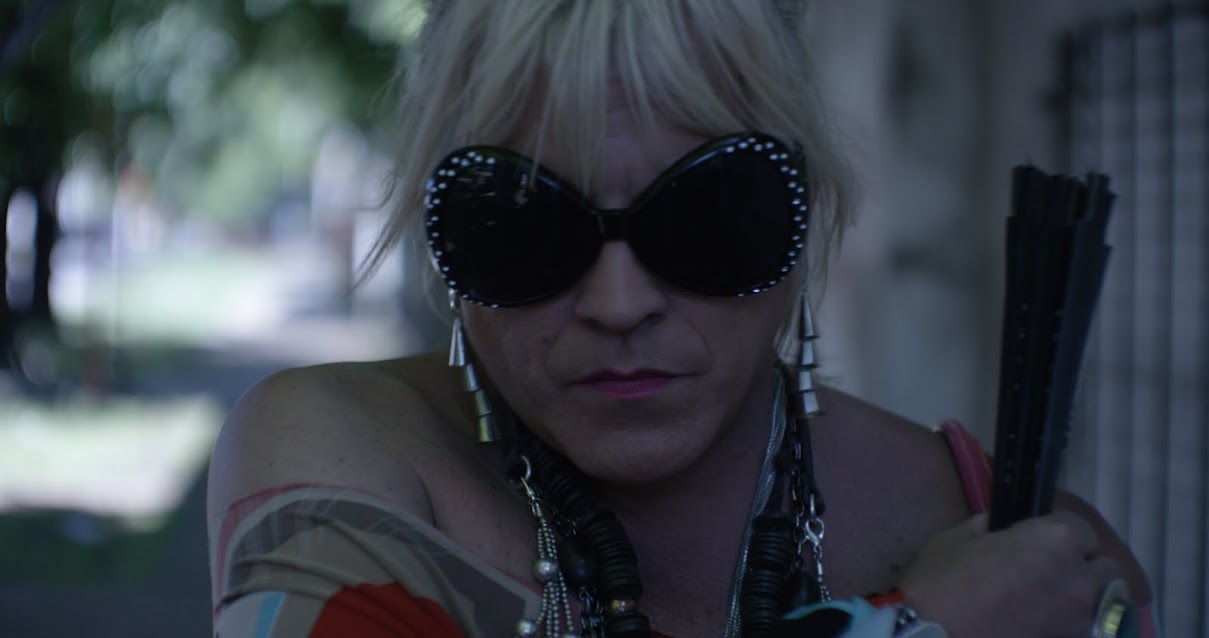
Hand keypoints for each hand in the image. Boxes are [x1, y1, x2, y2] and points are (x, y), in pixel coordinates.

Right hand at [898, 512, 1124, 637]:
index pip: (1081, 528)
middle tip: (1050, 572)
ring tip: (1052, 603)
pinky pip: (1081, 631)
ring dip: (1084, 599)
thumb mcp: (958, 538)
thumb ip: (990, 528)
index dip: (1058, 532)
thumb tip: (1000, 529)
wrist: (929, 636)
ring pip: (1104, 605)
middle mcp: (1078, 578)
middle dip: (1084, 566)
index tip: (1038, 540)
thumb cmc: (940, 580)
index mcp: (1054, 540)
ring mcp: (1077, 619)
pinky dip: (1067, 626)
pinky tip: (1041, 624)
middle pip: (1106, 568)